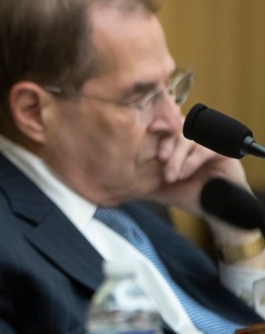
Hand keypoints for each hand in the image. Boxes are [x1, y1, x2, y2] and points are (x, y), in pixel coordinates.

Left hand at [150, 130, 263, 251]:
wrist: (213, 211)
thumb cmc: (185, 195)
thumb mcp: (156, 186)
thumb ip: (139, 178)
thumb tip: (112, 178)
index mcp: (174, 141)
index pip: (164, 125)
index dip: (156, 124)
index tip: (147, 130)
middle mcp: (190, 138)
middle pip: (176, 128)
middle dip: (165, 142)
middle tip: (160, 159)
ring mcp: (206, 143)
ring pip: (188, 138)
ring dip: (177, 157)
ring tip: (171, 177)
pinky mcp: (222, 151)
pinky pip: (205, 149)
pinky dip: (191, 161)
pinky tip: (183, 175)